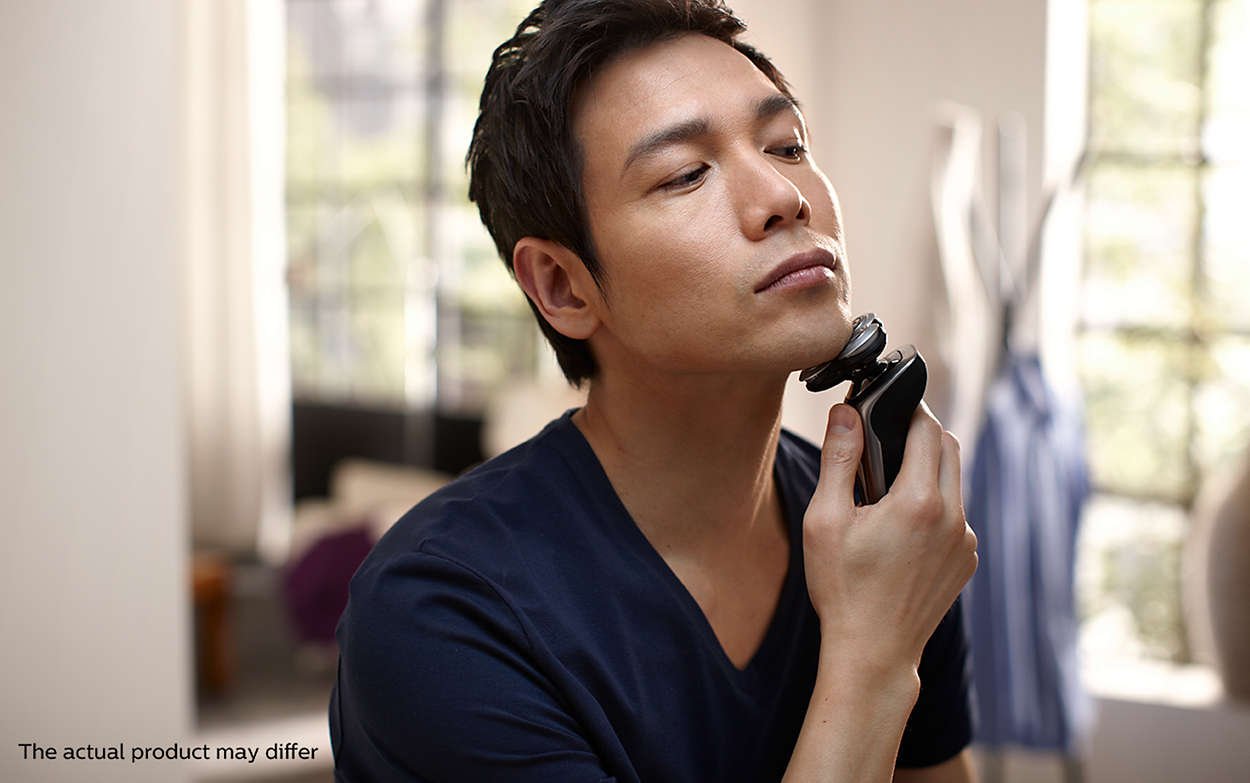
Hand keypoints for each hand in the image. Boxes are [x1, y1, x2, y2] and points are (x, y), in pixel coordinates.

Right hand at [802, 402, 977, 676]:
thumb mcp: (826, 520)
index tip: (888, 403)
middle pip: (949, 448)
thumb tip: (845, 413)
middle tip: (887, 438)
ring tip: (888, 488)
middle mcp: (953, 518)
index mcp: (918, 502)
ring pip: (955, 482)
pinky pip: (957, 515)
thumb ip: (838, 459)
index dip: (908, 409)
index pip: (927, 430)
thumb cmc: (842, 588)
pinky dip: (935, 506)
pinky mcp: (967, 560)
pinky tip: (902, 527)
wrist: (873, 652)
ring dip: (928, 471)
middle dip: (922, 433)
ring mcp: (965, 541)